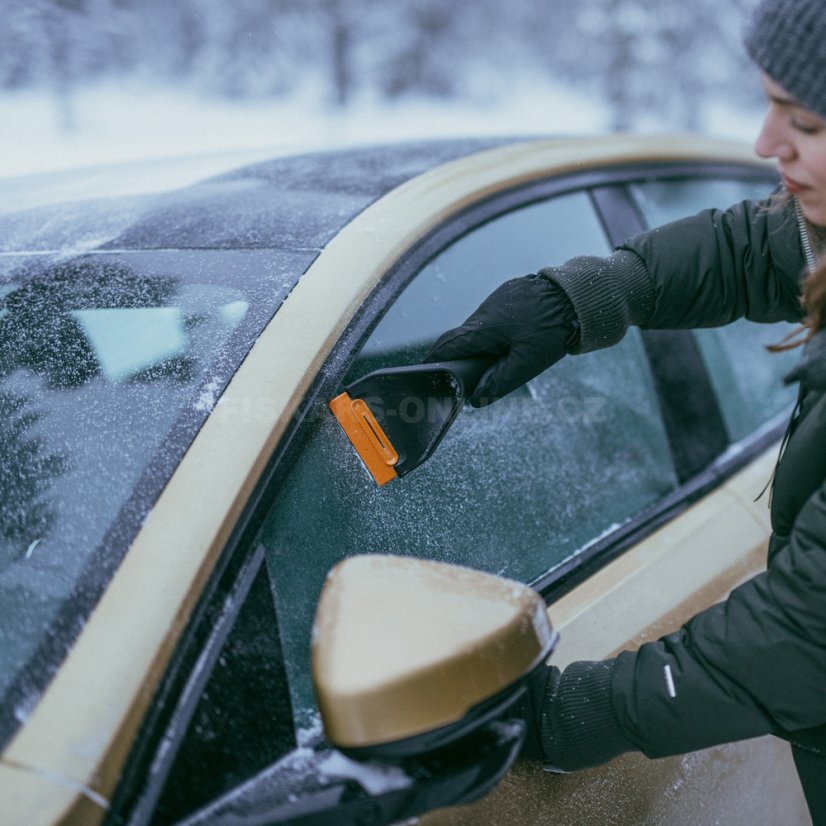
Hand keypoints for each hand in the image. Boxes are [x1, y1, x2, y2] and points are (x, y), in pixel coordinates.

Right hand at [425, 274, 577, 406]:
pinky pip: (495, 314)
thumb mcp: (526, 364)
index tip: (426, 370)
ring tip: (500, 356)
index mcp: (485, 327)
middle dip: (461, 354)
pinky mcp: (510, 292)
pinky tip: (513, 337)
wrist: (578, 298)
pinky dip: (497, 329)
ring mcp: (498, 297)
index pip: (448, 345)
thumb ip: (498, 382)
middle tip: (465, 373)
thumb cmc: (554, 330)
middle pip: (463, 336)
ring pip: (480, 325)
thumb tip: (475, 398)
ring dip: (482, 341)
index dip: (435, 359)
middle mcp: (486, 309)